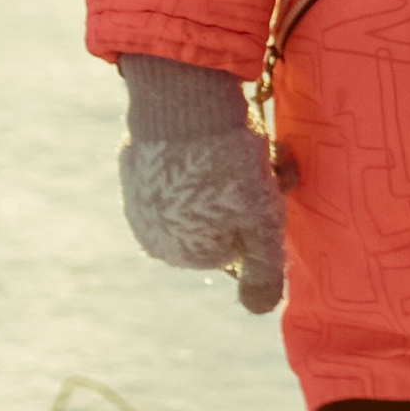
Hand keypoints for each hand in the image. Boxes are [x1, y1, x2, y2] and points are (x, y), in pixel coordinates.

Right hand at [116, 55, 285, 311]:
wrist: (181, 99)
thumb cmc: (228, 167)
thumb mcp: (262, 224)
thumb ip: (265, 274)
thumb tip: (258, 311)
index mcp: (180, 253)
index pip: (238, 244)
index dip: (262, 214)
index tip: (273, 188)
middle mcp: (151, 230)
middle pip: (221, 215)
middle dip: (249, 190)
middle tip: (266, 159)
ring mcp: (138, 191)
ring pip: (204, 185)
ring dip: (234, 165)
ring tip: (248, 139)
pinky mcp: (137, 154)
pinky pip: (182, 157)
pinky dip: (203, 144)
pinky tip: (214, 126)